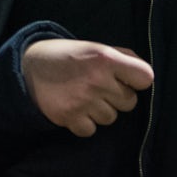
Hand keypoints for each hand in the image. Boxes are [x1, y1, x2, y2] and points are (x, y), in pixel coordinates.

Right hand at [21, 38, 153, 136]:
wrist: (30, 65)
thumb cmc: (69, 55)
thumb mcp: (96, 47)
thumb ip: (122, 57)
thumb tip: (145, 75)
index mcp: (106, 58)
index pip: (145, 78)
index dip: (138, 80)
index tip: (128, 79)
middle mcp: (97, 80)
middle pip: (130, 103)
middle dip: (119, 97)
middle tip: (102, 87)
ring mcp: (83, 100)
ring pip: (111, 118)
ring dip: (102, 110)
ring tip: (87, 96)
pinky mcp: (68, 117)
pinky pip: (91, 130)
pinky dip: (85, 123)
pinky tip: (77, 109)